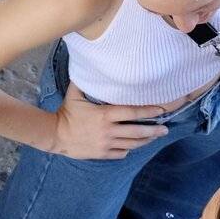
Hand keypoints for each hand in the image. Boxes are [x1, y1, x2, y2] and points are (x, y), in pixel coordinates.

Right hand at [50, 83, 169, 158]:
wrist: (54, 135)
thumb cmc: (66, 113)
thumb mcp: (74, 94)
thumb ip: (85, 81)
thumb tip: (91, 64)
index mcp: (104, 115)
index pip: (132, 113)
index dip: (148, 111)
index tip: (160, 110)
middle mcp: (108, 131)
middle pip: (137, 132)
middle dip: (154, 131)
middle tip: (165, 129)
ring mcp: (106, 144)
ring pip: (132, 144)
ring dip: (146, 141)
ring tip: (155, 137)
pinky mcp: (102, 154)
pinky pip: (121, 153)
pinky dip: (129, 149)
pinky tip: (134, 145)